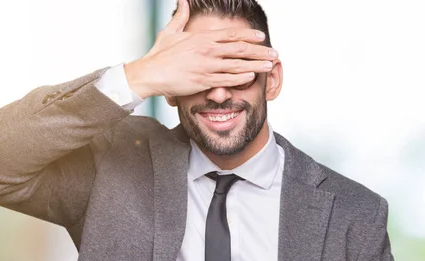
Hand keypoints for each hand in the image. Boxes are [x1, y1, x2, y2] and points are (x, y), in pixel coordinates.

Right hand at [124, 0, 277, 97]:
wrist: (150, 73)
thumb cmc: (159, 54)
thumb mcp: (171, 31)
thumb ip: (181, 15)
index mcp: (202, 37)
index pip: (231, 34)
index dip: (248, 35)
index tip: (261, 37)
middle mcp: (208, 50)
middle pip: (240, 48)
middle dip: (259, 51)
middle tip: (274, 53)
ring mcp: (207, 66)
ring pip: (238, 65)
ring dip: (256, 65)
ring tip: (270, 65)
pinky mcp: (204, 81)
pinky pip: (227, 79)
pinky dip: (241, 78)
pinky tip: (252, 77)